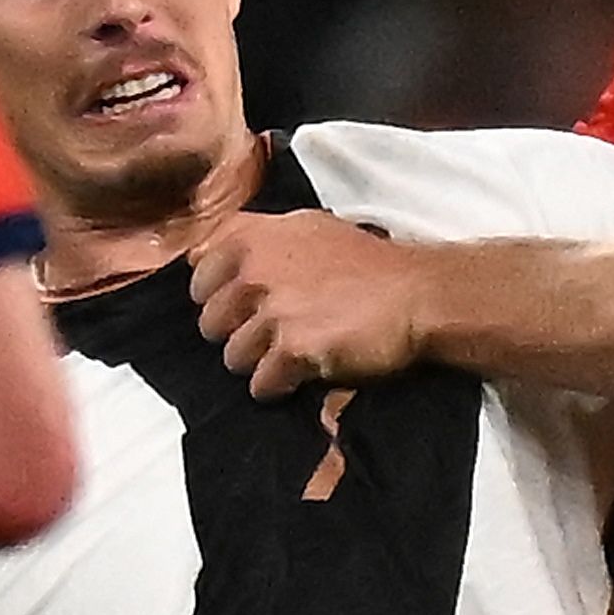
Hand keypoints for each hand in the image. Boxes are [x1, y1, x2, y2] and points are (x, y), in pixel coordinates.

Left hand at [194, 210, 427, 399]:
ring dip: (259, 363)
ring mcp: (274, 311)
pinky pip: (261, 383)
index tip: (244, 304)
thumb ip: (255, 238)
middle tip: (273, 333)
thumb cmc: (366, 263)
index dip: (216, 294)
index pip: (198, 272)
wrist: (415, 295)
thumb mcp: (308, 228)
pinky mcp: (293, 350)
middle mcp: (257, 270)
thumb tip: (201, 255)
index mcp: (256, 237)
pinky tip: (302, 373)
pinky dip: (278, 386)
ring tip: (292, 354)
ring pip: (233, 357)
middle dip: (237, 333)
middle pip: (211, 322)